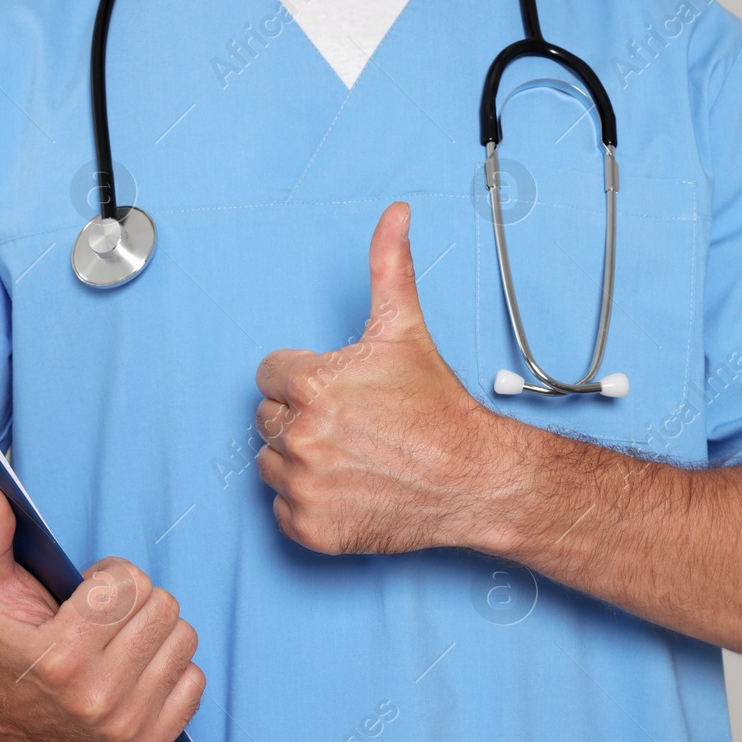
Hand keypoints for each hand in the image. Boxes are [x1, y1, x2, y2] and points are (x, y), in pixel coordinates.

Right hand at [0, 486, 204, 741]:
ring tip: (119, 641)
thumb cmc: (5, 641)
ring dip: (154, 632)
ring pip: (184, 639)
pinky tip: (134, 670)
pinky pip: (196, 679)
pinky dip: (170, 670)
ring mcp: (124, 726)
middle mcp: (95, 698)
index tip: (86, 594)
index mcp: (60, 657)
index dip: (110, 577)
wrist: (0, 707)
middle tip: (105, 617)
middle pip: (164, 607)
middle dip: (136, 601)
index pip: (131, 584)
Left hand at [254, 201, 506, 555]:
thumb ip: (387, 266)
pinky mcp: (309, 527)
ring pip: (271, 464)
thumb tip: (395, 214)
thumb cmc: (437, 408)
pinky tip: (347, 488)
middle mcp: (299, 435)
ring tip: (351, 455)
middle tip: (351, 426)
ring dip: (300, 461)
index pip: (271, 376)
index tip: (341, 393)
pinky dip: (308, 504)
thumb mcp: (405, 329)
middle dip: (301, 418)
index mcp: (310, 383)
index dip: (304, 380)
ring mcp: (302, 485)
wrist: (473, 477)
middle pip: (268, 419)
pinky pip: (282, 511)